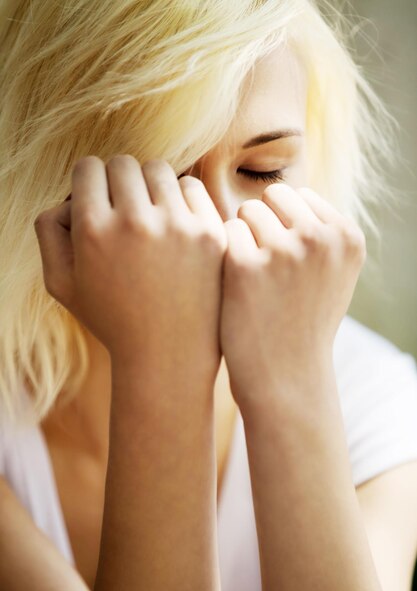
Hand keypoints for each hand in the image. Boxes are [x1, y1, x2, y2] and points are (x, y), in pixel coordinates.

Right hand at [34, 155, 226, 384]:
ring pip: (158, 170)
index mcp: (93, 230)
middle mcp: (134, 222)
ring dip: (150, 186)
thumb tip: (69, 197)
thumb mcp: (61, 284)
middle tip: (124, 209)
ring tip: (150, 215)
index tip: (98, 200)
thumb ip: (49, 231)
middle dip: (118, 181)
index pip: (88, 167)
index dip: (89, 182)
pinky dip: (180, 199)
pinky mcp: (209, 233)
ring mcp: (177, 226)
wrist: (168, 354)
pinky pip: (191, 187)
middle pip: (122, 164)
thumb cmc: (112, 319)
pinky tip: (176, 224)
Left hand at [220, 183, 366, 410]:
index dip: (285, 224)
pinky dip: (225, 255)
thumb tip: (286, 191)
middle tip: (265, 264)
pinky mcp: (245, 267)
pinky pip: (225, 233)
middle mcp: (320, 238)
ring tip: (253, 276)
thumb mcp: (332, 274)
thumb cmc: (303, 321)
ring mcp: (284, 251)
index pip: (300, 195)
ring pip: (246, 212)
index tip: (287, 260)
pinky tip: (234, 284)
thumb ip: (320, 230)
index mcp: (347, 236)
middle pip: (273, 195)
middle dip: (264, 223)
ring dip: (243, 237)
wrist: (286, 377)